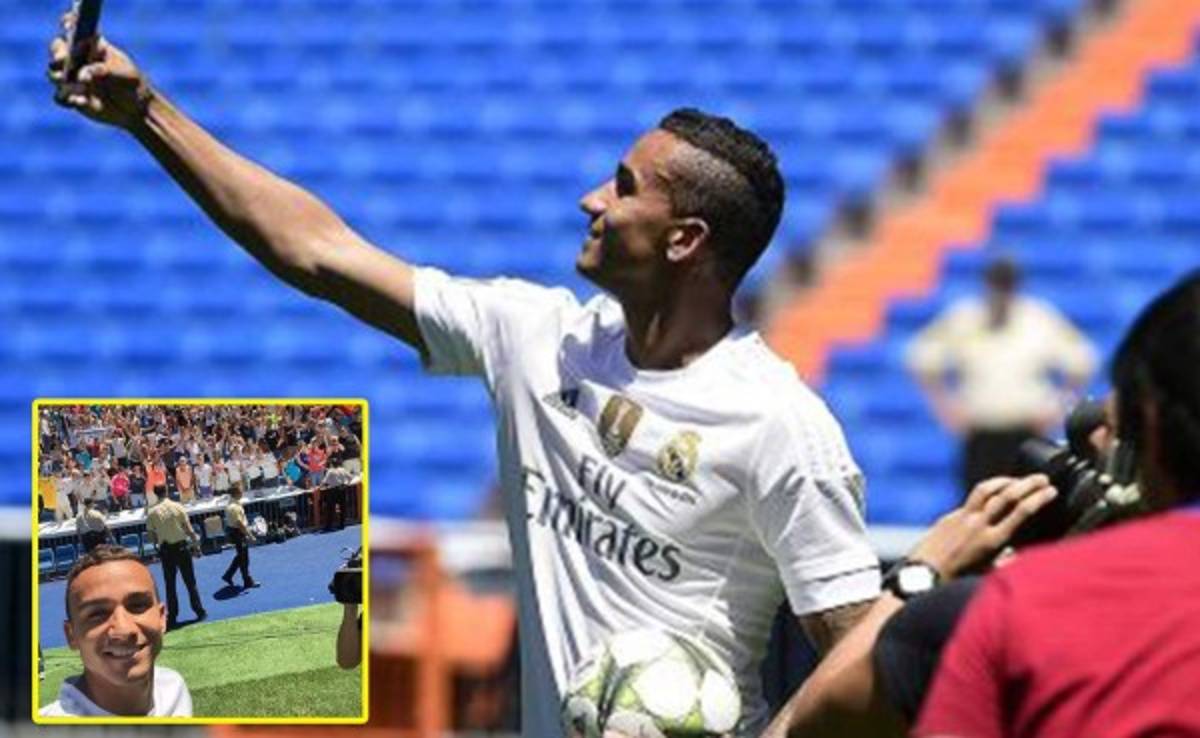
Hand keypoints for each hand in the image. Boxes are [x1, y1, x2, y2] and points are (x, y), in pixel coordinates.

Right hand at [47, 20, 149, 128]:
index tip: (69, 28)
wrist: (135, 109)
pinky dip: (66, 99)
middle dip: (58, 53)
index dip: (68, 24)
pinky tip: (81, 102)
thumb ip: (105, 70)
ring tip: (82, 87)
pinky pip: (60, 97)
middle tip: (63, 60)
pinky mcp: (71, 96)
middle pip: (57, 49)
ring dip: (62, 79)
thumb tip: (84, 74)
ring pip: (54, 73)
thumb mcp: (125, 73)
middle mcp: (77, 58)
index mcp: (91, 45)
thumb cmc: (131, 83)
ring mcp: (72, 77)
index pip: (73, 28)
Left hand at [908, 474, 1057, 578]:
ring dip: (1006, 481)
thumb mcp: (989, 573)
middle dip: (1028, 484)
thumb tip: (1021, 552)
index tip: (1051, 491)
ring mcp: (963, 517)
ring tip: (1019, 480)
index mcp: (993, 541)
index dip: (1039, 498)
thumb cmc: (957, 579)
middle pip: (1007, 495)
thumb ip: (1007, 560)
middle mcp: (979, 524)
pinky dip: (988, 492)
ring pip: (987, 490)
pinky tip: (995, 491)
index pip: (1021, 512)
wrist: (923, 575)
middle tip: (1042, 478)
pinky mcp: (951, 516)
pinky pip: (973, 498)